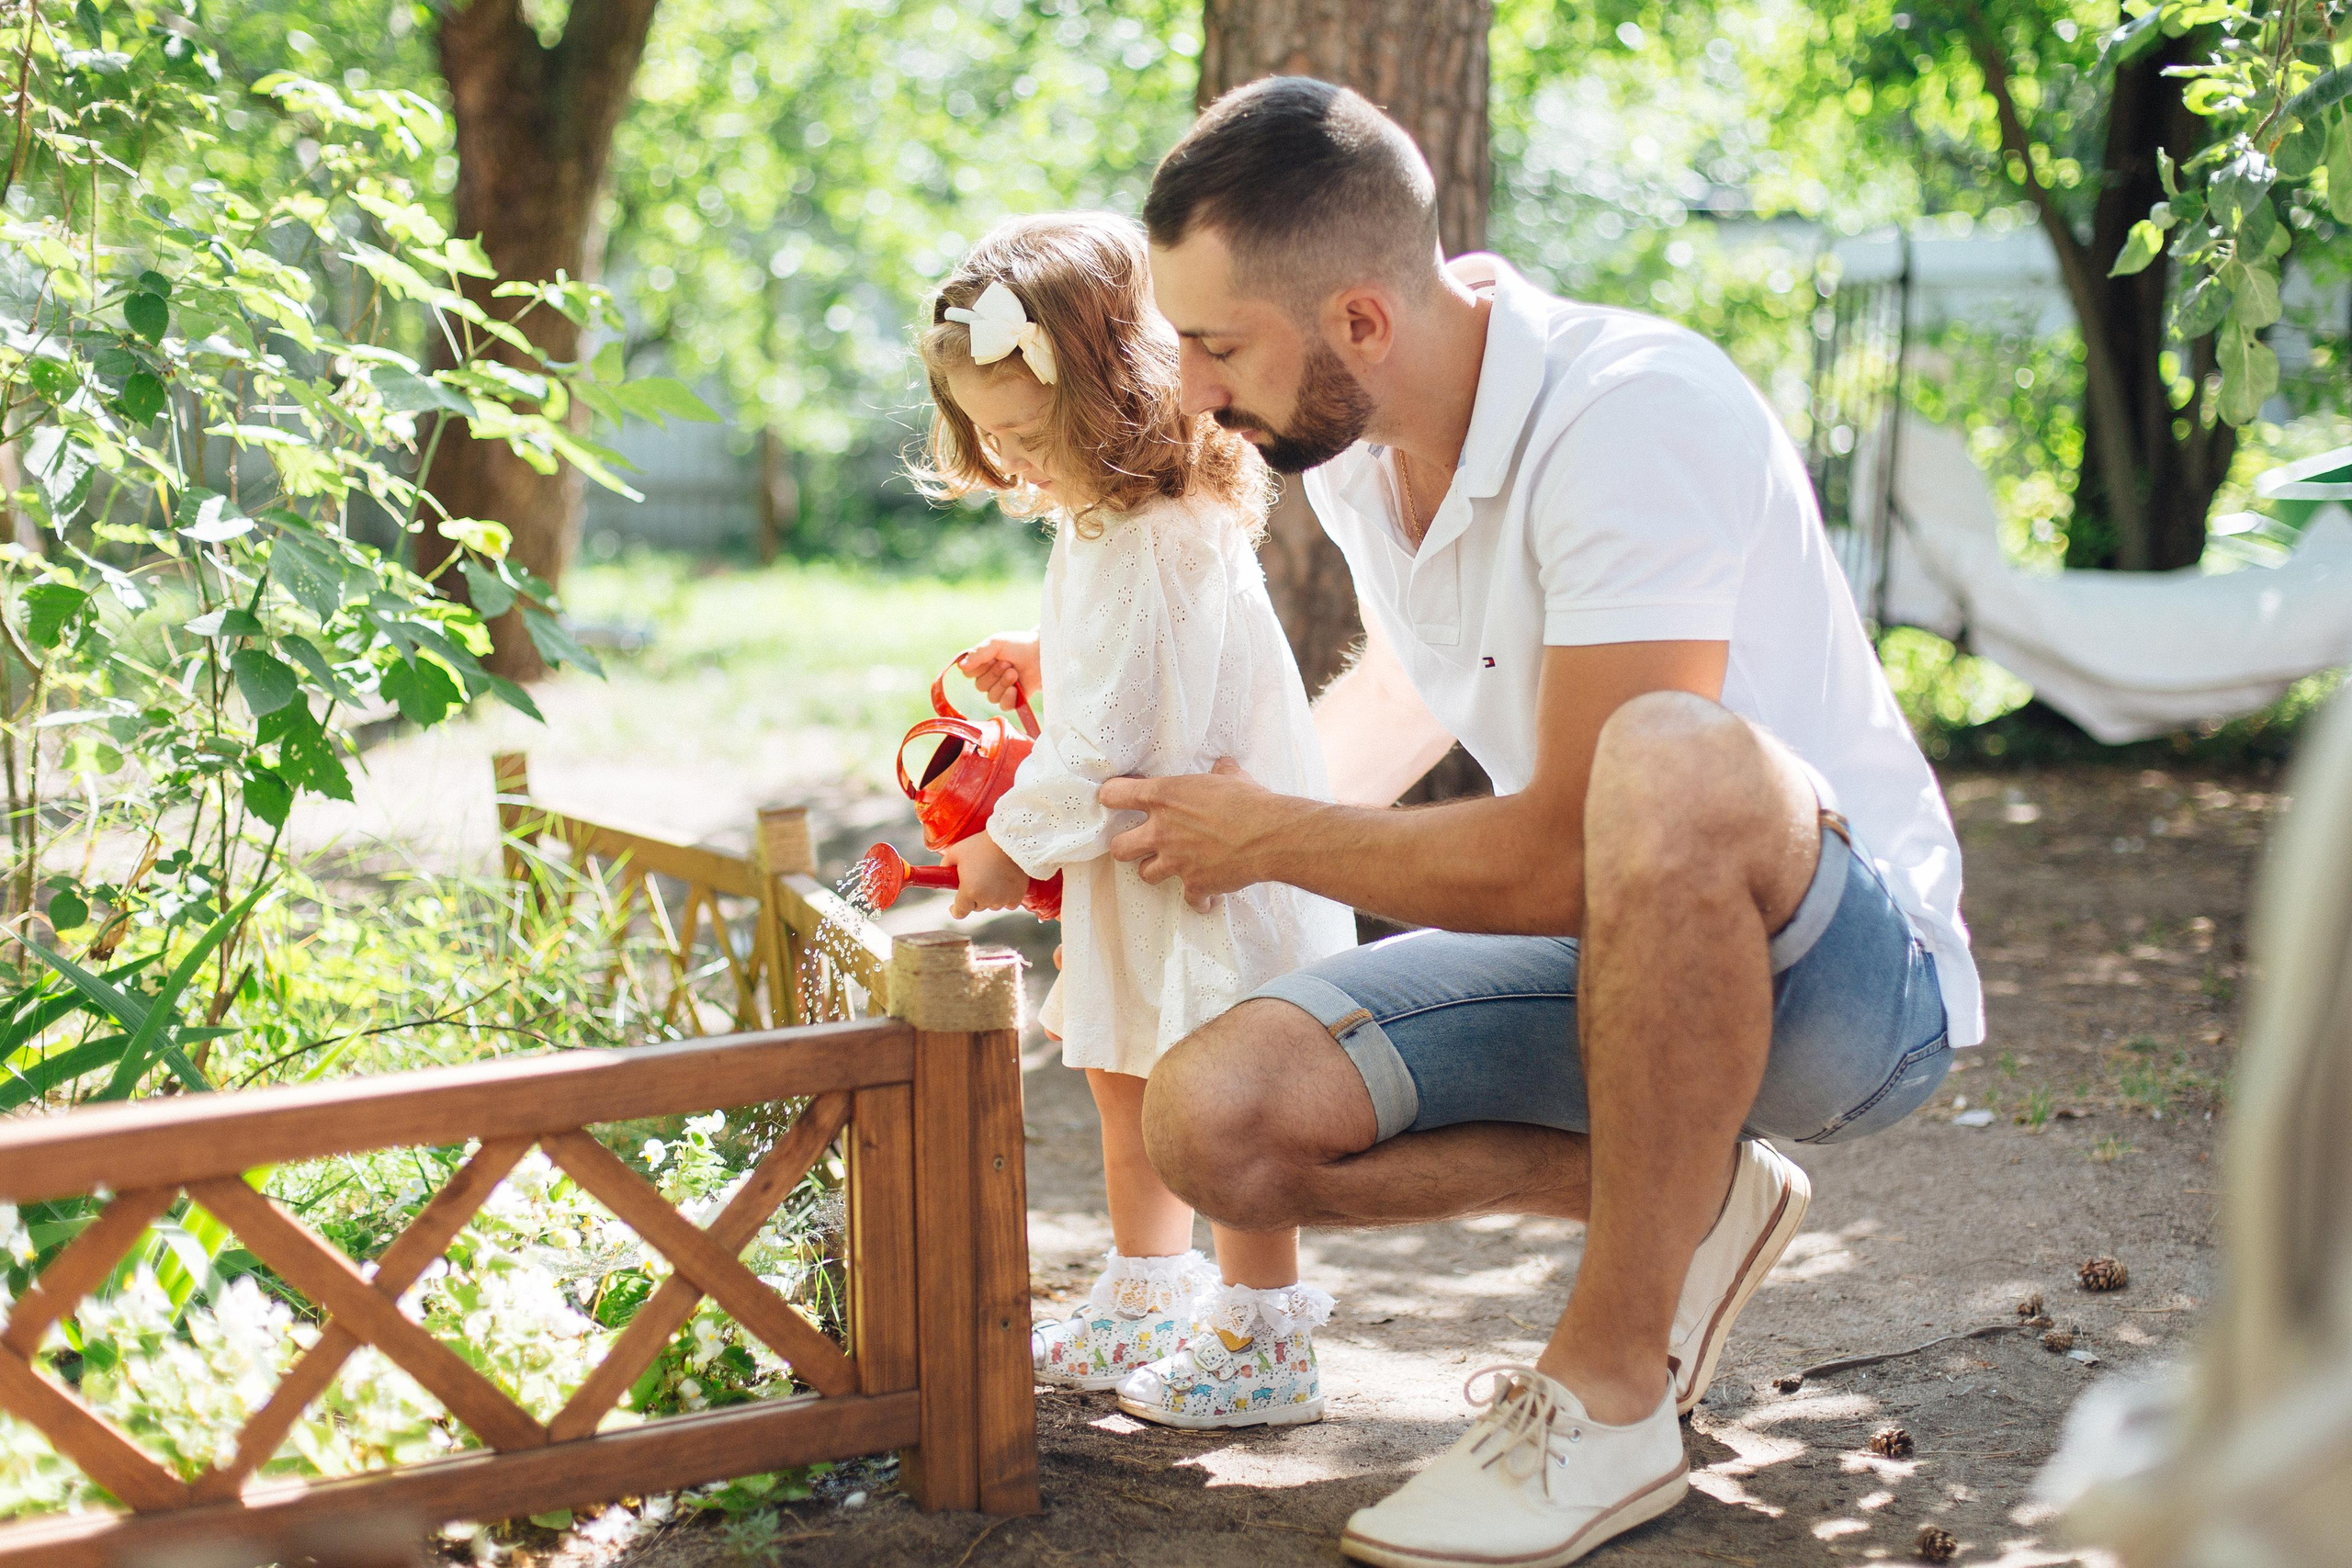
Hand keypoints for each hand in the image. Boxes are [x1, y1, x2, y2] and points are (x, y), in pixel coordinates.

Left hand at [940, 831, 1032, 918]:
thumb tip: (944, 871)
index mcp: (969, 892)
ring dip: (990, 897)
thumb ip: (946, 865)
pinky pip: (1009, 903)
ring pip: (993, 905)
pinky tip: (1005, 883)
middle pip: (977, 906)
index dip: (955, 910)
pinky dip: (1006, 896)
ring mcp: (1003, 899)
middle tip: (977, 879)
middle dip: (974, 897)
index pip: (959, 912)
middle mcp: (986, 899)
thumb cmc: (981, 844)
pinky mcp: (1017, 896)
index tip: (954, 907)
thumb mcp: (956, 851)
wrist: (1010, 840)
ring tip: (992, 878)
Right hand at [957, 631, 1042, 711]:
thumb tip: (961, 666)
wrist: (1042, 653)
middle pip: (980, 686)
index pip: (968, 674)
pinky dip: (1008, 698)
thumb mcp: (996, 643)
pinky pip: (1004, 706)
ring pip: (991, 697)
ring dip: (1003, 684)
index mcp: (982, 664)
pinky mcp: (1014, 699)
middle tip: (1008, 663)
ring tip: (1015, 672)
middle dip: (994, 674)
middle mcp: (989, 678)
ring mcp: (1001, 689)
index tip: (991, 657)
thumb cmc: (1019, 645)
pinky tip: (1015, 689)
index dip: (979, 668)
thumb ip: (978, 653)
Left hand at [1100, 758, 1289, 905]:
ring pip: (1145, 875)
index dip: (1112, 797)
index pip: (1114, 795)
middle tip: (1140, 843)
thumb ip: (1219, 773)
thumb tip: (1223, 766)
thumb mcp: (1231, 777)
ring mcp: (1175, 862)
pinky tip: (1209, 896)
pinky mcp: (1195, 886)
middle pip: (1118, 848)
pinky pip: (1189, 899)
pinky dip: (1199, 899)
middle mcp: (1162, 831)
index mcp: (1164, 797)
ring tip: (1173, 867)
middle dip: (1126, 847)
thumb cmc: (1249, 801)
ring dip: (1156, 871)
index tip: (1115, 799)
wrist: (1270, 835)